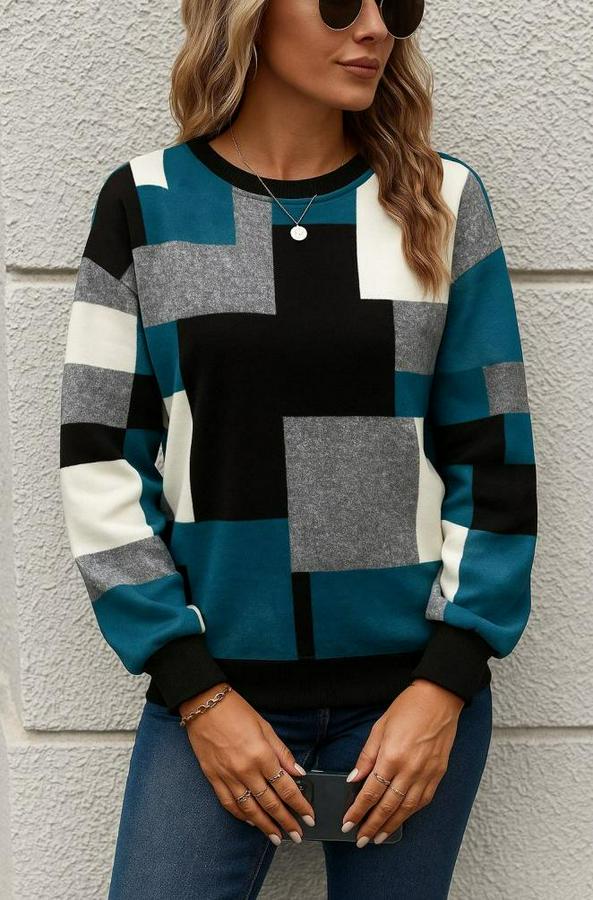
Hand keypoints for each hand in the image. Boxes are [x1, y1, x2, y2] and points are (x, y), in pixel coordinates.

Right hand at [179, 685, 315, 844]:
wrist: (204, 704)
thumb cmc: (236, 711)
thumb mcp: (265, 727)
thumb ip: (282, 752)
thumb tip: (299, 772)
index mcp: (261, 755)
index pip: (285, 787)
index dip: (299, 804)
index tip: (309, 816)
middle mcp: (245, 770)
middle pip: (270, 803)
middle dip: (286, 821)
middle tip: (298, 835)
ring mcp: (228, 776)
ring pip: (250, 809)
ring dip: (265, 826)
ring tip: (277, 837)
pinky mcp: (213, 778)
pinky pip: (228, 803)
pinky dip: (241, 815)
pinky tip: (251, 822)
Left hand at [341, 679, 464, 845]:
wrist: (439, 699)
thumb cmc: (408, 708)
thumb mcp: (379, 727)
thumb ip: (366, 756)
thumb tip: (353, 778)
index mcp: (392, 757)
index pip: (370, 793)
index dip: (358, 811)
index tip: (348, 824)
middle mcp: (410, 770)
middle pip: (387, 806)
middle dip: (372, 825)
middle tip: (360, 839)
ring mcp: (426, 774)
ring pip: (406, 809)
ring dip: (391, 825)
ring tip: (378, 837)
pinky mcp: (438, 774)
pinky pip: (423, 800)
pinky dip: (410, 813)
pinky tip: (401, 819)